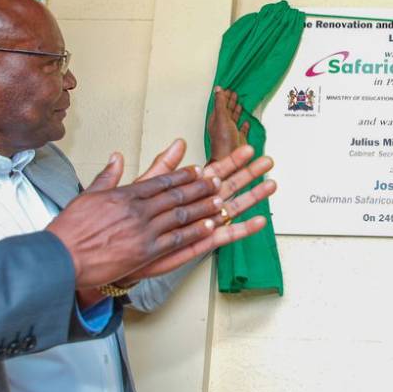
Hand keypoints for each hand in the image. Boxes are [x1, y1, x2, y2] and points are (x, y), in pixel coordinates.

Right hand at [49, 152, 225, 288]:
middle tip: (217, 181)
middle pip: (175, 195)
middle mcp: (137, 209)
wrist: (61, 257)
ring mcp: (143, 231)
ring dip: (203, 207)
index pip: (160, 181)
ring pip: (180, 215)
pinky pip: (177, 239)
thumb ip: (108, 176)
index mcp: (124, 194)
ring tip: (220, 201)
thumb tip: (117, 157)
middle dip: (199, 187)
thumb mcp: (88, 195)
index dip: (182, 175)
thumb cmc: (70, 229)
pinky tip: (209, 227)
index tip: (198, 170)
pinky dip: (195, 232)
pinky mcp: (145, 252)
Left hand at [121, 144, 277, 279]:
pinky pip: (225, 236)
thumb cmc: (131, 221)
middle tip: (268, 161)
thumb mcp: (146, 187)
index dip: (232, 160)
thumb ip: (164, 166)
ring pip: (233, 208)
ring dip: (253, 197)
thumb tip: (178, 143)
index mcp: (188, 191)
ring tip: (271, 185)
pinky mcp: (200, 243)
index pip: (215, 171)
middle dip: (249, 174)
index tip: (248, 149)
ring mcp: (202, 224)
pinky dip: (243, 229)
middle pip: (230, 186)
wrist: (121, 249)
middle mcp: (199, 206)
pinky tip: (259, 222)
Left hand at [207, 86, 250, 160]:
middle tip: (234, 93)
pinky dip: (244, 125)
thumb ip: (220, 103)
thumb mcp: (221, 118)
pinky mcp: (239, 139)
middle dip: (230, 101)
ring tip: (240, 102)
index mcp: (216, 119)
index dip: (223, 96)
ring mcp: (231, 132)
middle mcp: (223, 125)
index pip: (219, 104)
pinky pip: (242, 130)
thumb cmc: (223, 140)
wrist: (230, 158)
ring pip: (234, 118)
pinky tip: (246, 122)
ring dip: (237, 110)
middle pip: (227, 110)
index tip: (227, 88)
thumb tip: (218, 89)